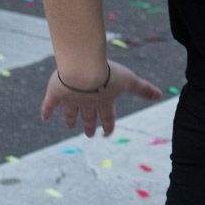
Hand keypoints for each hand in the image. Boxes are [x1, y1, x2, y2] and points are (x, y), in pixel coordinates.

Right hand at [39, 60, 163, 136]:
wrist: (83, 69)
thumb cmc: (108, 73)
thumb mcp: (130, 80)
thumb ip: (144, 89)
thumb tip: (161, 95)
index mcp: (104, 102)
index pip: (108, 117)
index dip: (109, 125)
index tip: (107, 133)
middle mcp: (87, 104)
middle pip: (89, 118)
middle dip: (89, 126)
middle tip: (89, 134)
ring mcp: (71, 100)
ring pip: (70, 112)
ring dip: (70, 119)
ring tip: (69, 124)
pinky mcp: (56, 93)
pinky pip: (49, 104)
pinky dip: (46, 110)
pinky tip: (44, 117)